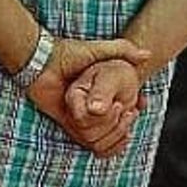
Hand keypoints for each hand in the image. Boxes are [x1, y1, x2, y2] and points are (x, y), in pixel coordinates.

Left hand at [25, 38, 150, 156]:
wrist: (40, 62)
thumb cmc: (67, 53)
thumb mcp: (98, 50)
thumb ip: (123, 49)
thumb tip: (147, 55)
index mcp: (99, 90)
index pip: (121, 106)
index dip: (130, 110)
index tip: (138, 107)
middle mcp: (90, 103)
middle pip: (114, 122)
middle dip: (123, 121)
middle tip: (130, 112)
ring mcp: (79, 113)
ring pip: (101, 131)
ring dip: (111, 127)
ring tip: (118, 114)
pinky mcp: (66, 121)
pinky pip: (82, 136)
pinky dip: (93, 134)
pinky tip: (104, 125)